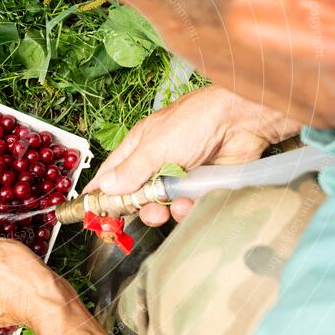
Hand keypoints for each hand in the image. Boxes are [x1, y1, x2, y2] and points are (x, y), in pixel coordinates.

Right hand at [85, 86, 300, 225]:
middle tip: (144, 211)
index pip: (112, 173)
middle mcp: (156, 162)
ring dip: (163, 210)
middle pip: (136, 195)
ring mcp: (178, 175)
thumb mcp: (156, 147)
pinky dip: (186, 208)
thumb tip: (106, 188)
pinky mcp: (199, 186)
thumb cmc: (195, 123)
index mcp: (139, 147)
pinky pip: (185, 206)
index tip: (92, 212)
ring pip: (161, 204)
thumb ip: (131, 171)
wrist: (242, 121)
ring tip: (171, 206)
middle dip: (138, 207)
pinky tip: (189, 201)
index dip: (101, 192)